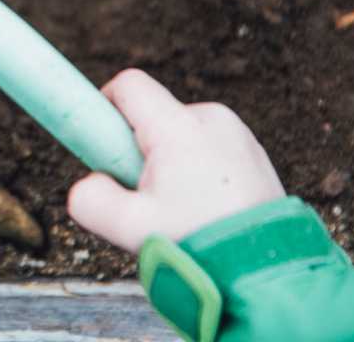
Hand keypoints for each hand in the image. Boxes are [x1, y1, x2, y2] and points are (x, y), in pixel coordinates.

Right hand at [67, 69, 285, 252]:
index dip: (103, 105)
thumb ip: (89, 200)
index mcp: (179, 127)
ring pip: (179, 133)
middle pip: (153, 115)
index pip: (128, 86)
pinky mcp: (253, 151)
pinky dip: (196, 170)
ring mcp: (237, 133)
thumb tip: (87, 184)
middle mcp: (211, 118)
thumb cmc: (199, 244)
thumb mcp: (128, 228)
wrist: (266, 268)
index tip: (99, 142)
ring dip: (168, 162)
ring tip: (179, 208)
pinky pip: (207, 147)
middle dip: (137, 149)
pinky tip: (204, 208)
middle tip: (143, 195)